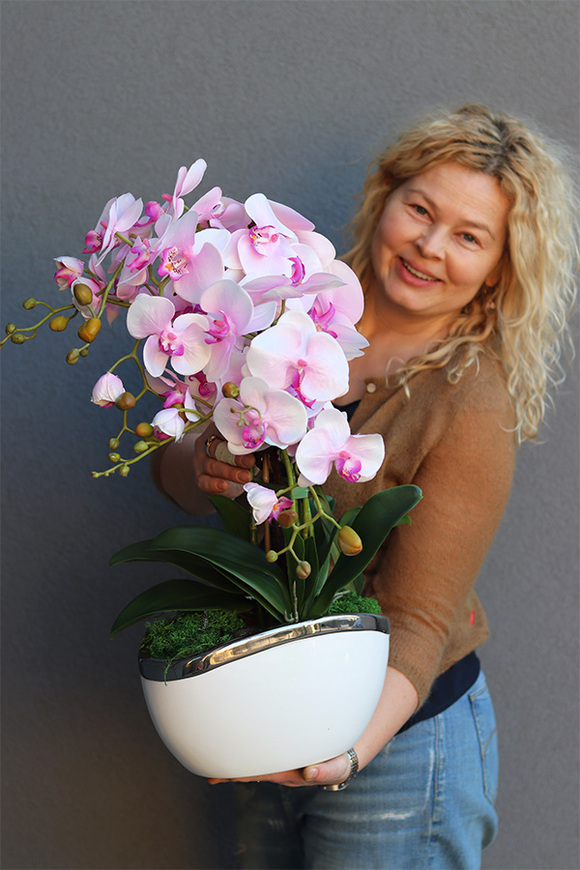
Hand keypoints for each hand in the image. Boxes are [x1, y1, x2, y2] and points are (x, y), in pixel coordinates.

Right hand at [193, 425, 255, 499]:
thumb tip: (268, 444)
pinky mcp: (199, 478)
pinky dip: (214, 484)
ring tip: (246, 477)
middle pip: (217, 448)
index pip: (223, 430)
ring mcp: (200, 461)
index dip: (238, 436)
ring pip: (212, 465)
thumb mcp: (242, 448)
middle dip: (235, 456)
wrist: (218, 476)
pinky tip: (223, 485)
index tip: (253, 441)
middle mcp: (206, 444)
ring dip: (230, 472)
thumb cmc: (235, 457)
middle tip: (251, 462)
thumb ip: (250, 446)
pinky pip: (204, 481)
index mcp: (217, 431)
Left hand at [207, 751, 351, 787]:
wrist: (347, 753)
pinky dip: (247, 750)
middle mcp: (281, 770)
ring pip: (255, 762)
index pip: (260, 773)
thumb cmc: (341, 760)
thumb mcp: (340, 766)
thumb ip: (328, 770)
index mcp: (290, 774)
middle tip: (208, 769)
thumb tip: (310, 773)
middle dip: (230, 771)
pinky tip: (238, 745)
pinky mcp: (283, 750)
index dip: (240, 773)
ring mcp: (281, 762)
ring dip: (236, 761)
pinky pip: (261, 751)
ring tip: (215, 759)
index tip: (222, 773)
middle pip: (251, 771)